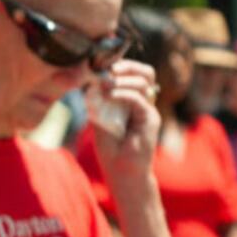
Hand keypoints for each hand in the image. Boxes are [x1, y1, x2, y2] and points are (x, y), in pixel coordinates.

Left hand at [85, 60, 159, 186]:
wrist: (122, 170)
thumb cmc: (111, 147)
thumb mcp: (99, 118)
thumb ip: (96, 99)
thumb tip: (86, 81)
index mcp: (132, 99)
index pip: (134, 73)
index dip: (120, 66)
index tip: (99, 66)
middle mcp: (144, 101)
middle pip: (146, 72)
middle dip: (127, 66)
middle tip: (108, 69)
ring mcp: (148, 109)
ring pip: (143, 82)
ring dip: (122, 79)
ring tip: (104, 83)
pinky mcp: (150, 119)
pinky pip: (139, 98)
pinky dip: (123, 93)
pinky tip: (109, 95)